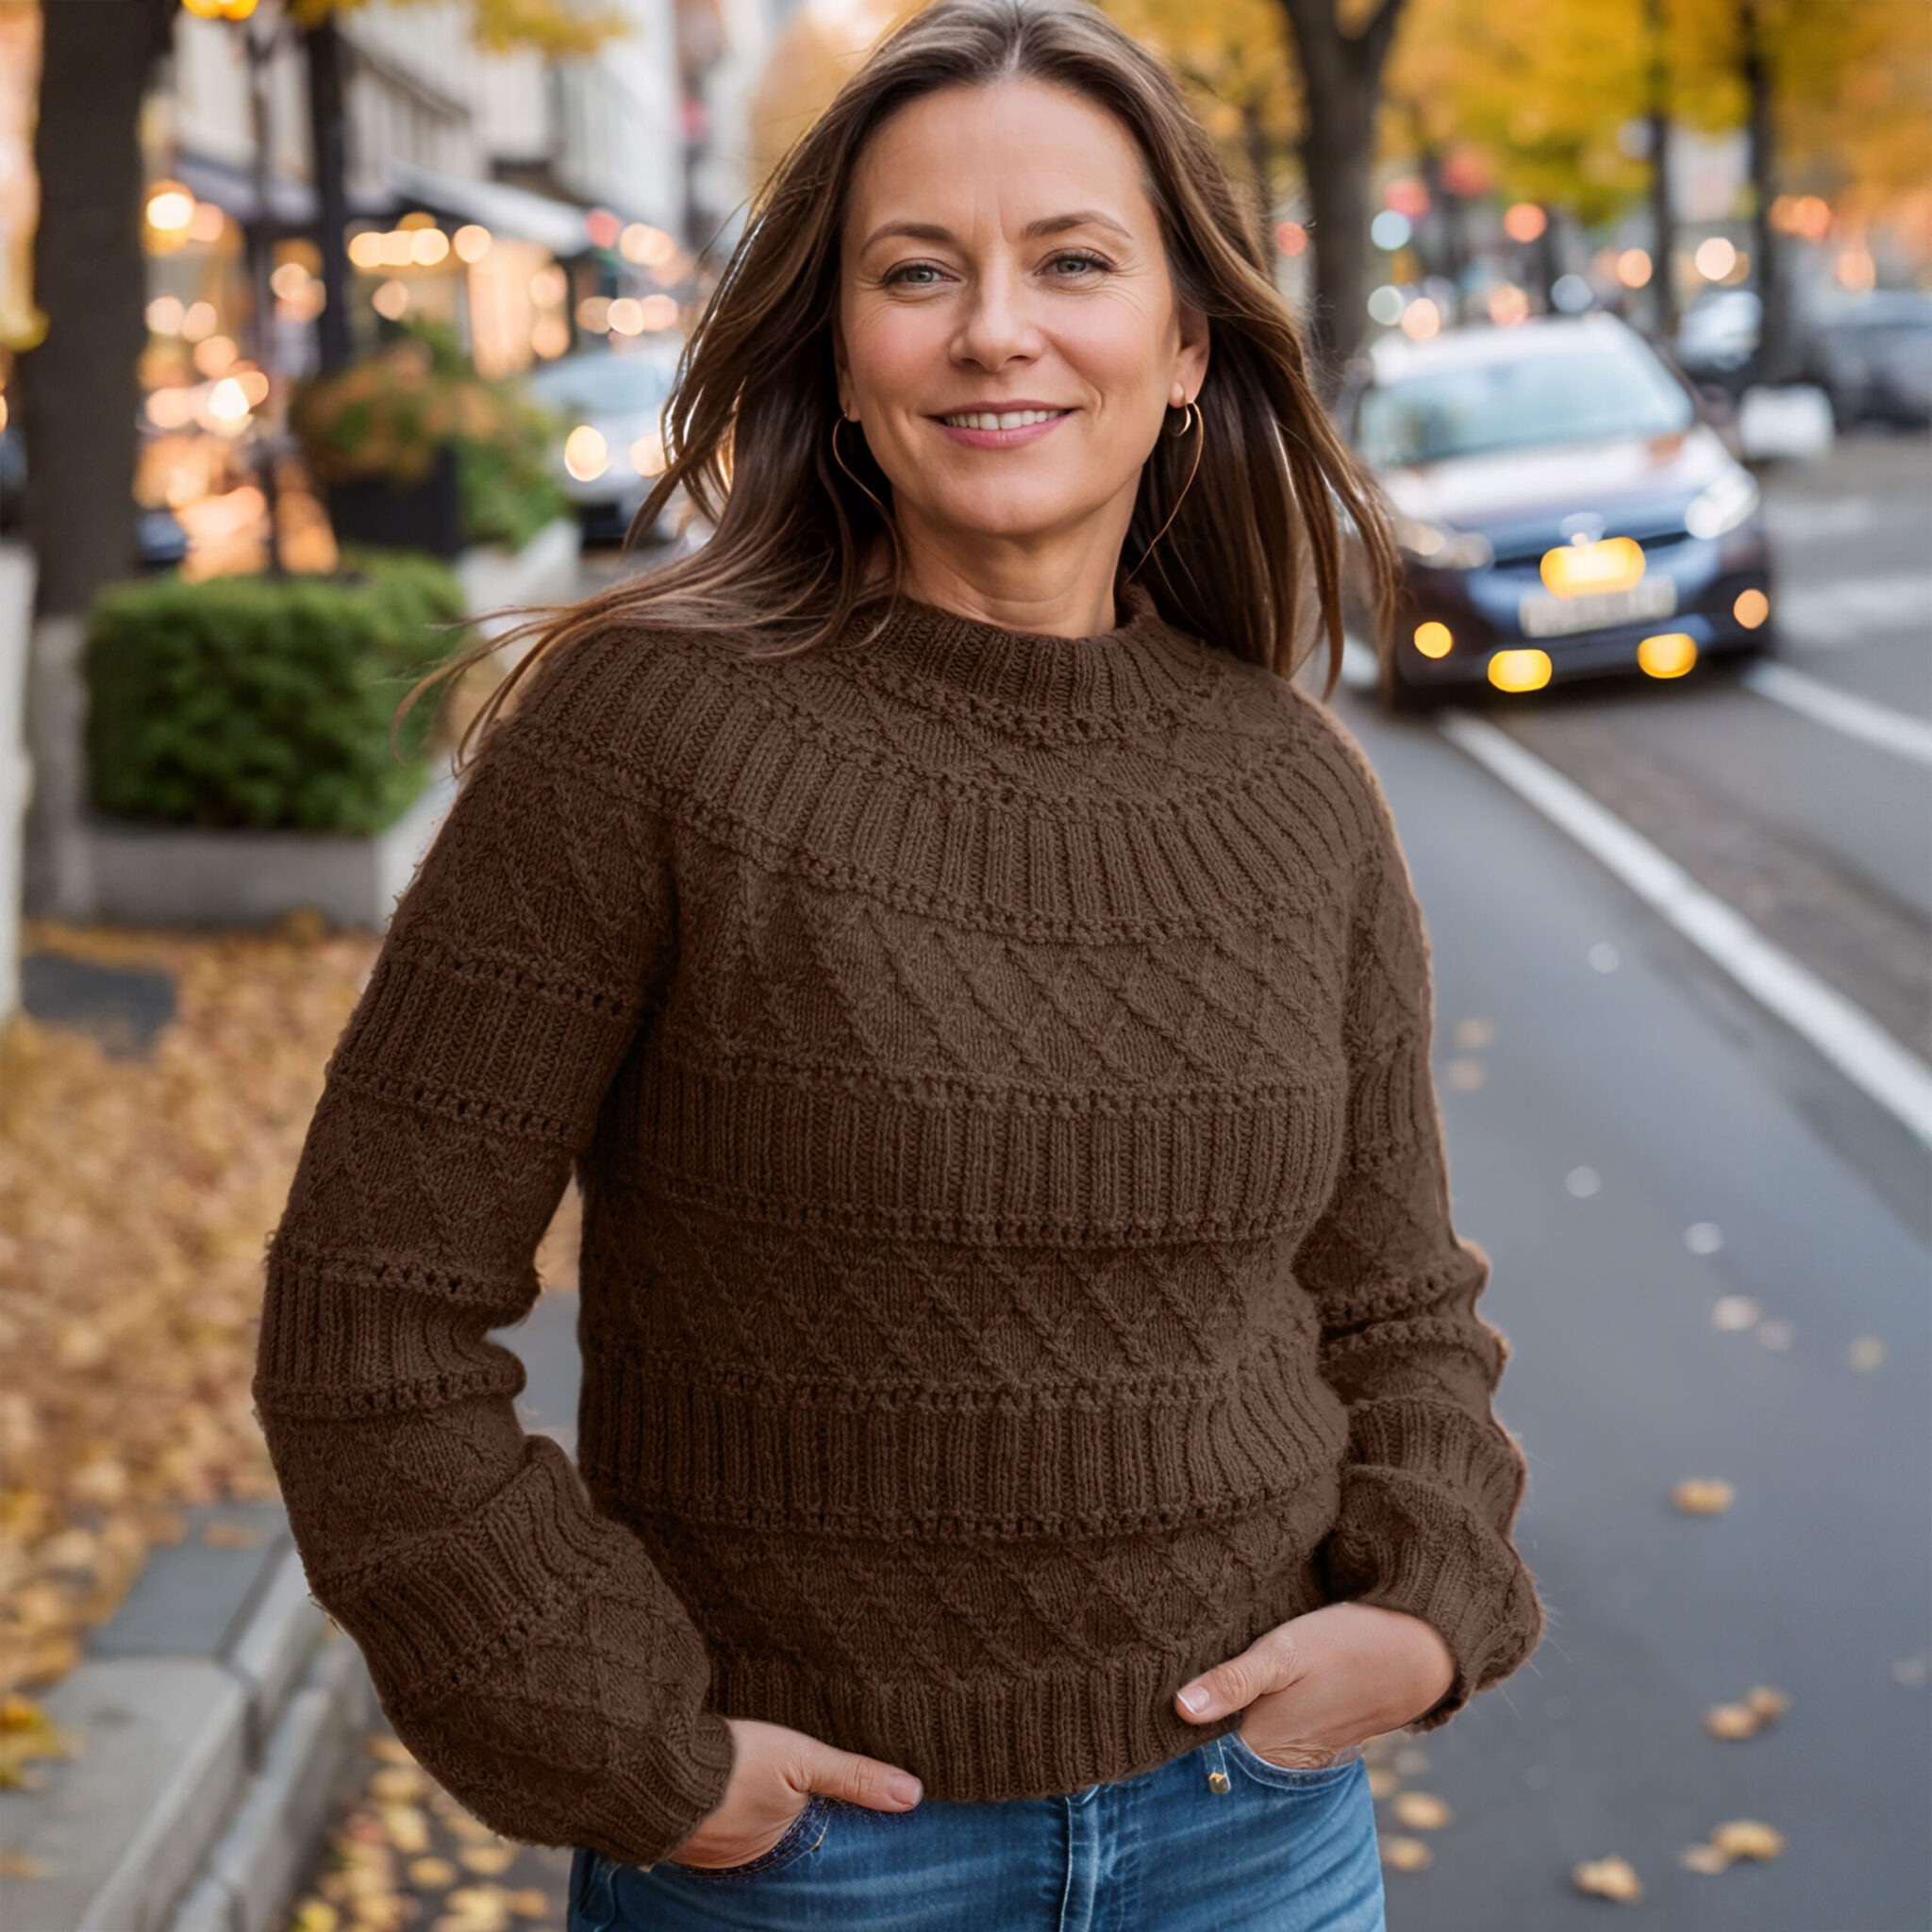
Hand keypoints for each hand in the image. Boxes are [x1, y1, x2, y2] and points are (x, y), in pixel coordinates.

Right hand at [664, 1718, 922, 1870]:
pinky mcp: (669, 1828)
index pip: (805, 1839)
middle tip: (779, 1793)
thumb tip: (913, 1795)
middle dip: (775, 1820)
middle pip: (768, 1838)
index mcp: (774, 1847)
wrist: (650, 1760)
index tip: (817, 1802)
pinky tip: (714, 1790)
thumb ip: (855, 1776)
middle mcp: (738, 1858)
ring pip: (733, 1831)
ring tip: (749, 1789)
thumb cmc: (732, 1761)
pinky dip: (710, 1810)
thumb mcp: (802, 1760)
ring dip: (741, 1814)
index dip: (812, 1819)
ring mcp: (701, 1848)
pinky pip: (700, 1824)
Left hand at [1172, 1603, 1456, 1767]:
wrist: (1414, 1652)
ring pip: (1236, 1741)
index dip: (1166, 1728)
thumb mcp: (1284, 1652)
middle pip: (1212, 1749)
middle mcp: (1274, 1759)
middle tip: (1152, 1687)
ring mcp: (1294, 1753)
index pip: (1194, 1749)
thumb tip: (1178, 1707)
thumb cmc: (1344, 1645)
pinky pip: (1262, 1735)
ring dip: (1215, 1720)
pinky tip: (1227, 1693)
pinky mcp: (1308, 1737)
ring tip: (1179, 1686)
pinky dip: (1243, 1719)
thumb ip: (1232, 1681)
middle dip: (1186, 1725)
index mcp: (1260, 1745)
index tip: (1139, 1701)